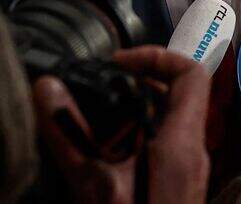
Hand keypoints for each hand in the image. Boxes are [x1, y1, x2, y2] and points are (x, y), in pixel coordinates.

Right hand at [33, 46, 209, 203]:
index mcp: (181, 142)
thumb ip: (69, 133)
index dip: (157, 57)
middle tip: (99, 87)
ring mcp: (187, 169)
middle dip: (137, 84)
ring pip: (167, 119)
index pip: (192, 74)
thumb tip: (48, 89)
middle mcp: (192, 151)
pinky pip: (161, 144)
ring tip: (95, 116)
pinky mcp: (176, 184)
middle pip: (176, 94)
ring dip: (133, 111)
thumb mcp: (93, 184)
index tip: (118, 64)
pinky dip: (134, 136)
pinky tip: (102, 150)